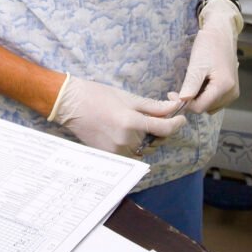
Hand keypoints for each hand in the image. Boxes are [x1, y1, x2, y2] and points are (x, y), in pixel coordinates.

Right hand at [48, 74, 185, 156]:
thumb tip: (174, 109)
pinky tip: (129, 130)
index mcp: (131, 123)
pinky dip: (135, 143)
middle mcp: (125, 141)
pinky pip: (130, 153)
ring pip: (144, 148)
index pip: (164, 129)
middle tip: (160, 114)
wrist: (70, 104)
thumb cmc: (97, 95)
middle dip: (162, 129)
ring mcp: (116, 151)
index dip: (177, 123)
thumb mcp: (128, 98)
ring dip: (148, 137)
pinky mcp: (109, 155)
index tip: (181, 118)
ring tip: (142, 121)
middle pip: (156, 141)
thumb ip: (153, 107)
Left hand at [179, 0, 242, 114]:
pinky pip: (215, 100)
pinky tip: (202, 83)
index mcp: (224, 87)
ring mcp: (233, 92)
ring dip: (198, 99)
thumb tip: (181, 102)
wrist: (221, 33)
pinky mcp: (232, 89)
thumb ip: (190, 85)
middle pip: (205, 107)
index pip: (200, 107)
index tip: (173, 93)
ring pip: (210, 106)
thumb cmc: (209, 45)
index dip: (184, 103)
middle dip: (191, 101)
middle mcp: (231, 93)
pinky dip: (206, 96)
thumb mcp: (196, 65)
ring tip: (194, 82)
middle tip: (182, 86)